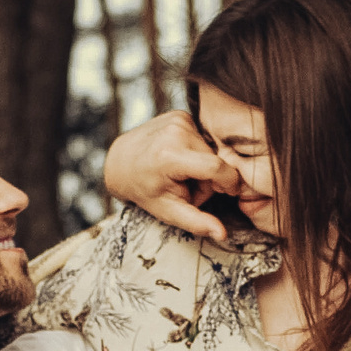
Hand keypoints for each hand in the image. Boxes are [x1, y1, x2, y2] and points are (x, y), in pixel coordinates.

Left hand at [104, 111, 239, 242]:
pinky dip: (197, 152)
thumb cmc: (144, 189)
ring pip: (212, 150)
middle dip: (208, 179)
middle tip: (187, 188)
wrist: (122, 162)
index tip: (227, 193)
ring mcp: (178, 119)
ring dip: (203, 166)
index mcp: (170, 155)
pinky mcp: (182, 115)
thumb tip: (222, 235)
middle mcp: (176, 131)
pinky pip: (204, 138)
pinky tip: (181, 158)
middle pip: (216, 160)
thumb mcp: (167, 211)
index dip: (228, 183)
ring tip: (182, 174)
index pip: (216, 168)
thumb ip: (196, 222)